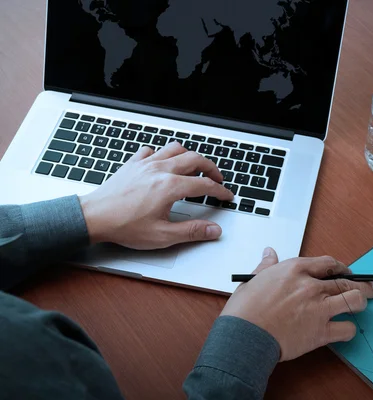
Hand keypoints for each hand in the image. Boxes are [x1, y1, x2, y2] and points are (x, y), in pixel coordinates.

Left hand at [79, 142, 233, 248]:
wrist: (94, 217)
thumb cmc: (124, 226)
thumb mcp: (162, 236)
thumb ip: (192, 231)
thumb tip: (213, 230)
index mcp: (169, 187)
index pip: (204, 184)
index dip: (220, 190)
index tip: (226, 195)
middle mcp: (160, 170)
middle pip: (195, 159)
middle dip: (211, 168)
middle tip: (217, 179)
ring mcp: (145, 164)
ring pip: (175, 149)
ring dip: (189, 156)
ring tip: (195, 168)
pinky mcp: (133, 164)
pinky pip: (152, 150)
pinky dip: (162, 154)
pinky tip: (163, 165)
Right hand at [221, 248, 372, 360]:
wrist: (244, 337)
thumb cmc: (245, 310)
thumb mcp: (253, 280)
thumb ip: (267, 266)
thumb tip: (269, 253)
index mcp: (295, 270)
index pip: (328, 263)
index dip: (341, 268)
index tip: (345, 272)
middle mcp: (311, 286)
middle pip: (346, 281)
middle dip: (363, 284)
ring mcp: (318, 308)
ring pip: (354, 299)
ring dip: (361, 301)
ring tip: (363, 304)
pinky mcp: (320, 331)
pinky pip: (347, 328)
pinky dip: (349, 329)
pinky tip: (346, 328)